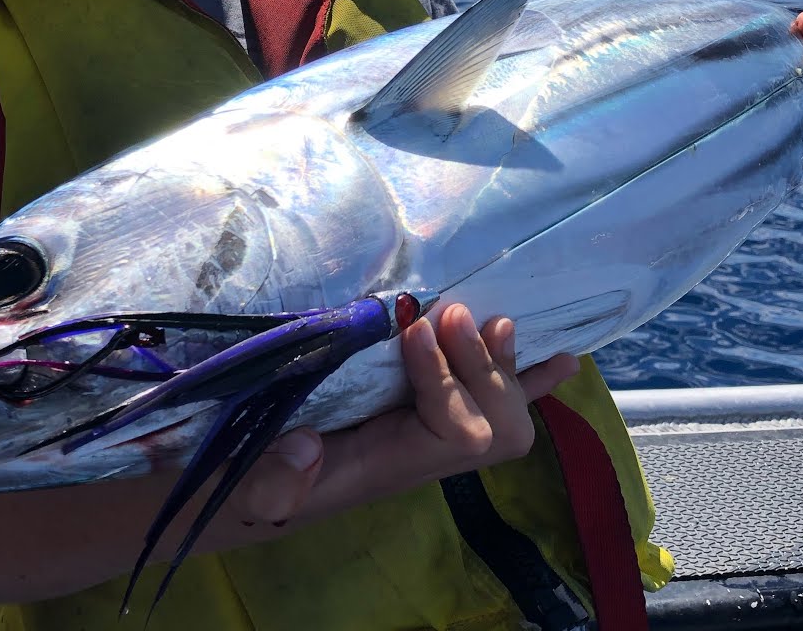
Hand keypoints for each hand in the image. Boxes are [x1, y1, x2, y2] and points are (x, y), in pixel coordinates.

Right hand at [233, 304, 581, 524]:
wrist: (239, 489)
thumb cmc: (239, 483)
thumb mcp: (243, 485)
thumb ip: (272, 479)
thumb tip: (306, 447)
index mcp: (386, 468)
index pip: (458, 437)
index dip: (449, 381)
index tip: (412, 328)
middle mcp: (418, 454)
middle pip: (496, 429)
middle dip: (486, 370)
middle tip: (452, 313)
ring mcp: (425, 435)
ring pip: (501, 415)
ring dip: (504, 365)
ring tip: (495, 320)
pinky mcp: (418, 414)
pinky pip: (488, 404)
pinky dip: (528, 378)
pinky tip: (563, 359)